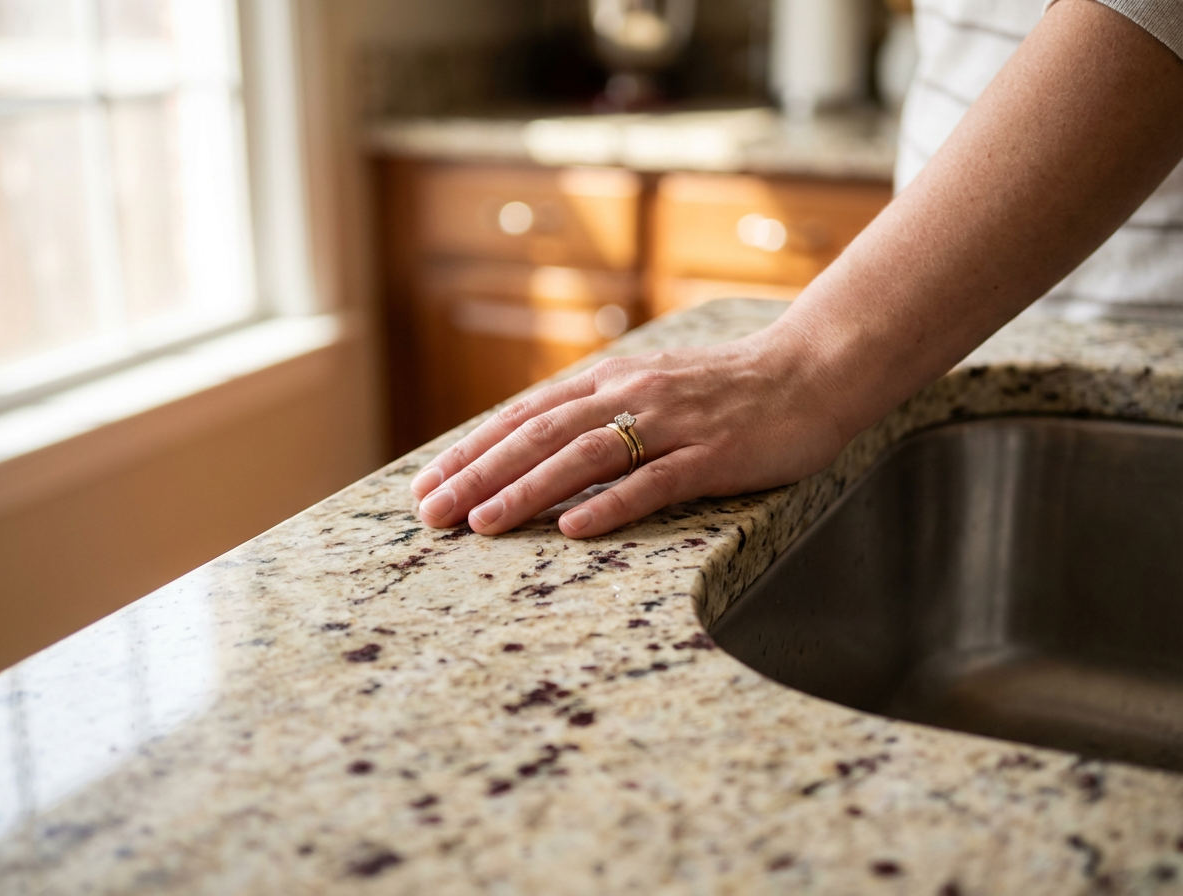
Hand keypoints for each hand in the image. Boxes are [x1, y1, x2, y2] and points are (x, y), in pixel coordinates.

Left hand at [409, 323, 847, 537]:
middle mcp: (630, 395)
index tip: (426, 484)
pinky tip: (574, 528)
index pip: (524, 416)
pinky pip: (655, 482)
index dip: (471, 450)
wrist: (810, 370)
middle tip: (431, 514)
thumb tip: (536, 445)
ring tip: (482, 524)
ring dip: (528, 490)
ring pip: (585, 457)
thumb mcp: (650, 386)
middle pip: (539, 436)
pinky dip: (611, 504)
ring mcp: (671, 424)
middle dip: (479, 475)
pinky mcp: (713, 454)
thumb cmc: (726, 387)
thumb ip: (599, 409)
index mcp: (610, 381)